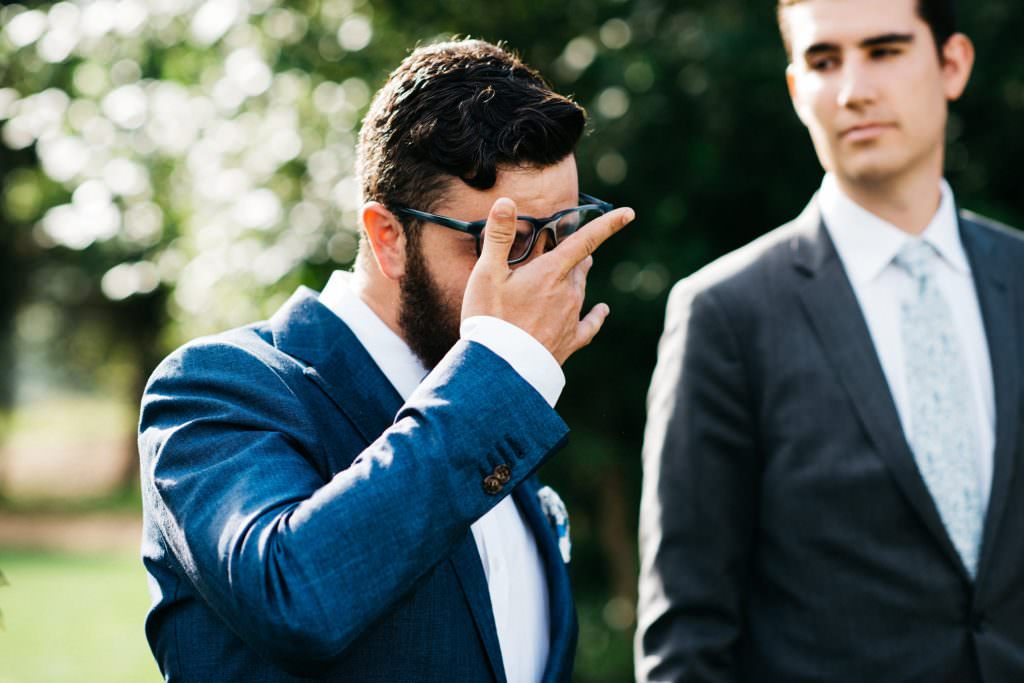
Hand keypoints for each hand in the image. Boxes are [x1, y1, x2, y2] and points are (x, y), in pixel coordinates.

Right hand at [461, 197, 634, 364]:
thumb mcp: (487, 274)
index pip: (585, 240)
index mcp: (551, 272)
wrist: (501, 370)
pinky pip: (589, 324)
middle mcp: (568, 293)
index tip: (629, 213)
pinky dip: (595, 315)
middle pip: (580, 265)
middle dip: (576, 255)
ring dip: (577, 279)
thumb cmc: (491, 319)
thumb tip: (506, 201)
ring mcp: (572, 318)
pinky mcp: (570, 341)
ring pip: (581, 290)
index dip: (608, 224)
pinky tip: (602, 312)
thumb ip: (498, 236)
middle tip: (570, 248)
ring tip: (574, 272)